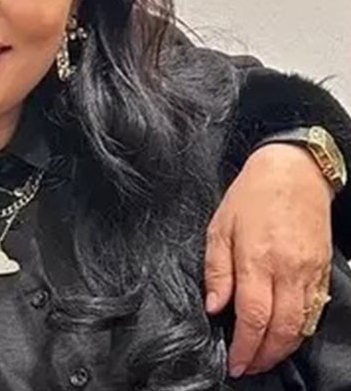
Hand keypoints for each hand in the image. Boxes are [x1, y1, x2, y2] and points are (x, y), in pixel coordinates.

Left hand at [204, 144, 332, 376]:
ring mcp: (310, 271)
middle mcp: (288, 270)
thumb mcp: (219, 227)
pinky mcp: (323, 269)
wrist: (294, 171)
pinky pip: (315, 309)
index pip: (253, 316)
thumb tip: (215, 307)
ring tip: (263, 357)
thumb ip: (216, 270)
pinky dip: (300, 328)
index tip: (235, 362)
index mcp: (257, 259)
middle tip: (248, 367)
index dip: (245, 346)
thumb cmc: (251, 196)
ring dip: (283, 347)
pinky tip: (284, 334)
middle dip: (264, 355)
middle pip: (281, 328)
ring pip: (302, 324)